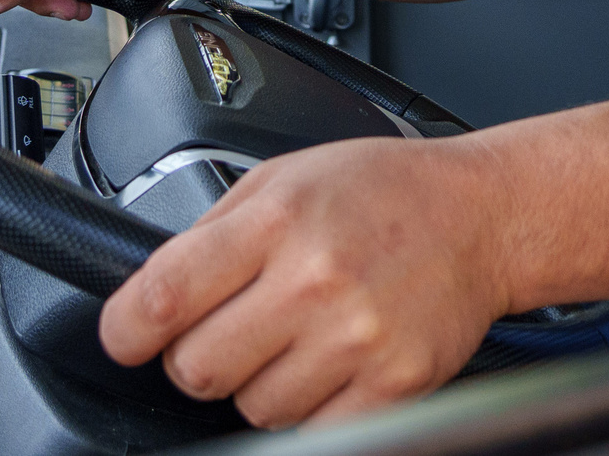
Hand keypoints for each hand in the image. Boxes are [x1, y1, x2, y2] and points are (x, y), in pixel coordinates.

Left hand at [100, 136, 514, 427]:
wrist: (483, 216)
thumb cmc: (383, 192)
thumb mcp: (286, 177)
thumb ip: (215, 231)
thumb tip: (149, 294)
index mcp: (280, 220)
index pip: (164, 295)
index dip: (125, 329)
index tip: (127, 337)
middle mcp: (317, 278)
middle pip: (198, 367)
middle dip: (198, 356)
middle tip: (232, 329)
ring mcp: (358, 338)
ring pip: (252, 408)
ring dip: (260, 384)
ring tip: (300, 336)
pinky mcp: (395, 385)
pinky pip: (312, 431)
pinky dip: (311, 408)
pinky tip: (331, 362)